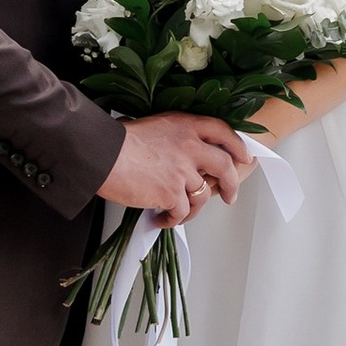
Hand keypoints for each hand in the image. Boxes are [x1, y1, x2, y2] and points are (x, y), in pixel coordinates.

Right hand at [98, 114, 250, 224]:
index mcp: (185, 125)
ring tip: (179, 214)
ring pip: (202, 196)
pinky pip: (182, 212)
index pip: (222, 131)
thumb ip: (174, 138)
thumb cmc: (118, 141)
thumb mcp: (153, 127)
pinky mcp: (172, 193)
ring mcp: (183, 171)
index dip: (236, 146)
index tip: (243, 158)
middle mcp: (190, 146)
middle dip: (231, 185)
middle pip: (224, 167)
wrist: (102, 155)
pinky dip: (173, 220)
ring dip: (193, 209)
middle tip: (230, 196)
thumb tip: (180, 156)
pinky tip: (162, 219)